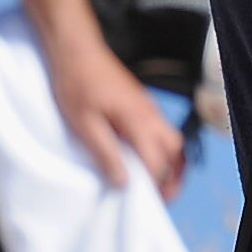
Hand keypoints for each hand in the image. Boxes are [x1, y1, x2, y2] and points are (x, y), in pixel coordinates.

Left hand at [40, 31, 187, 198]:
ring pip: (172, 139)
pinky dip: (161, 148)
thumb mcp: (84, 124)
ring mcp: (147, 106)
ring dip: (170, 163)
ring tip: (157, 182)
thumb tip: (123, 181)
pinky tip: (144, 157)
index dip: (155, 184)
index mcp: (138, 120)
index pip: (158, 160)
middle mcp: (150, 113)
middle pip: (175, 150)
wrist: (75, 49)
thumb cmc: (76, 83)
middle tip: (159, 196)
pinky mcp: (140, 102)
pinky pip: (161, 129)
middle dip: (172, 176)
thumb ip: (105, 153)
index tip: (147, 202)